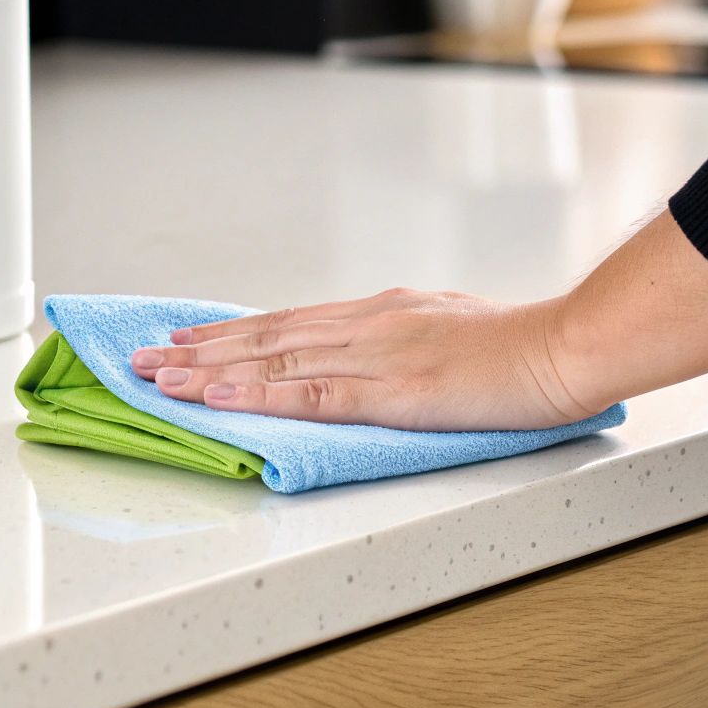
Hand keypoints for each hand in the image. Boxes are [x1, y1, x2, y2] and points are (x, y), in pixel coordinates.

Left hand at [129, 288, 598, 430]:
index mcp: (381, 311)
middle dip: (198, 347)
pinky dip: (254, 395)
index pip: (289, 322)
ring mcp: (374, 355)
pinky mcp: (390, 391)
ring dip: (206, 369)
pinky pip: (307, 395)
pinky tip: (215, 396)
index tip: (187, 338)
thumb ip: (407, 340)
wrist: (565, 348)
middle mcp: (365, 323)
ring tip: (155, 377)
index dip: (232, 332)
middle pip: (265, 335)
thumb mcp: (451, 329)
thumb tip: (381, 351)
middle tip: (142, 356)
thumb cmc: (522, 345)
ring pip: (272, 361)